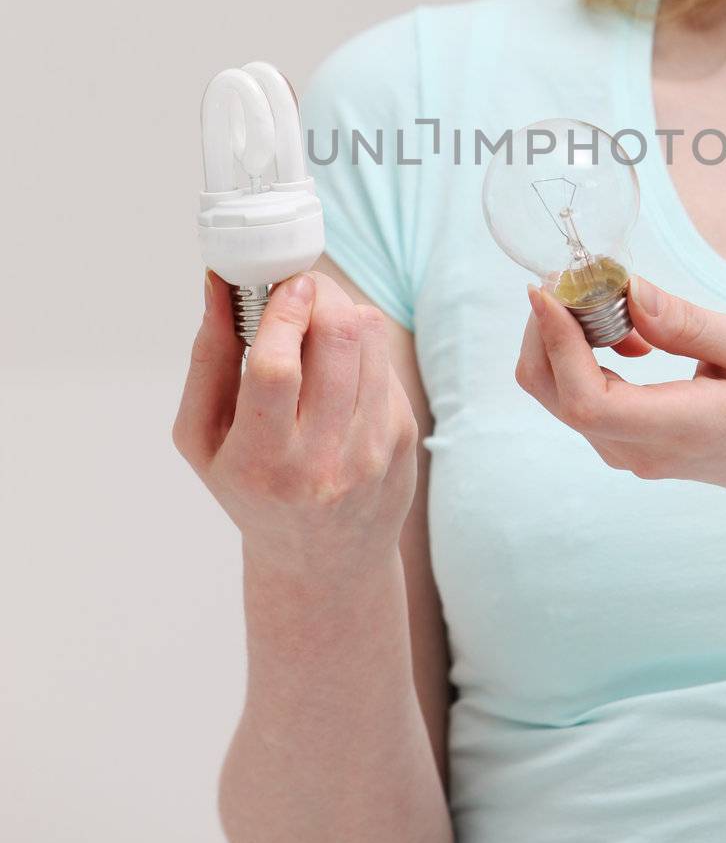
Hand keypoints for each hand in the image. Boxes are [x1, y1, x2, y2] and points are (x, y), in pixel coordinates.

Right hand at [172, 269, 418, 577]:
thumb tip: (219, 285)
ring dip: (342, 309)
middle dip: (318, 294)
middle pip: (335, 340)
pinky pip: (385, 358)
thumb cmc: (251, 490)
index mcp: (261, 462)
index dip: (281, 314)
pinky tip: (338, 365)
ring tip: (316, 319)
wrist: (323, 559)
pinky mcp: (403, 435)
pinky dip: (361, 343)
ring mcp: (372, 448)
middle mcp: (323, 459)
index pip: (276, 370)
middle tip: (299, 287)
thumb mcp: (203, 439)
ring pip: (370, 338)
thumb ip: (207, 357)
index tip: (282, 283)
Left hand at [515, 273, 725, 508]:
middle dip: (545, 330)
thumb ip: (692, 325)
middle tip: (572, 278)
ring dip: (562, 339)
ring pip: (557, 394)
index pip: (588, 400)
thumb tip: (631, 292)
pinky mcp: (621, 443)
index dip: (557, 343)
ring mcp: (625, 453)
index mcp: (677, 429)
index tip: (550, 290)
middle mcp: (639, 450)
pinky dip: (578, 355)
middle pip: (555, 394)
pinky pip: (576, 397)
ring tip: (606, 300)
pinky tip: (623, 334)